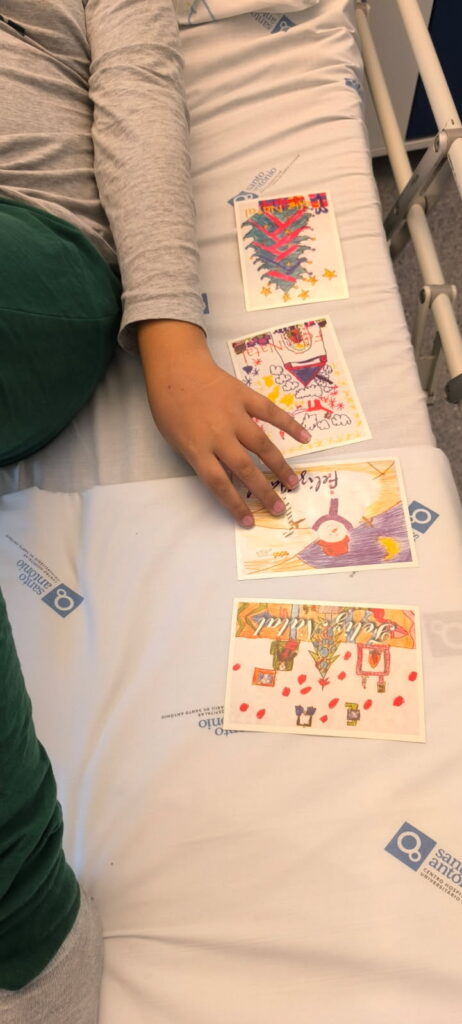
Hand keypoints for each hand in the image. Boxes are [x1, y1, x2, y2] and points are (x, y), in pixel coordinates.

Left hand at [137, 320, 309, 526]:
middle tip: (279, 508)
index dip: (234, 505)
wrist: (175, 367)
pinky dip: (289, 425)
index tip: (249, 521)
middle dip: (263, 491)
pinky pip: (270, 412)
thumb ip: (201, 458)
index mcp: (197, 447)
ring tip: (293, 484)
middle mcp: (218, 434)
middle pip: (244, 469)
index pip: (218, 483)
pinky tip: (304, 438)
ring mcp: (234, 415)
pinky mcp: (245, 397)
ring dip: (280, 466)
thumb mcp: (177, 439)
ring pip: (262, 445)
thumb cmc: (170, 406)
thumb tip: (229, 476)